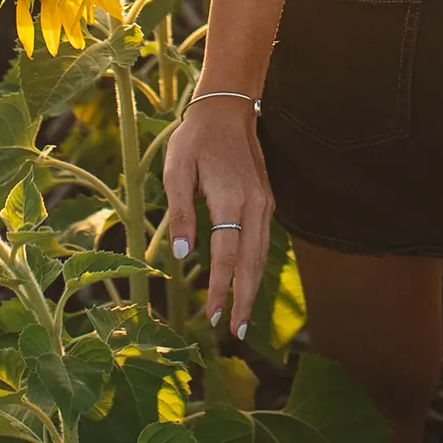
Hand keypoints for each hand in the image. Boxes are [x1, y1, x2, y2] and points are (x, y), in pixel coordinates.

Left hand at [159, 97, 274, 333]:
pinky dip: (256, 267)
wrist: (227, 110)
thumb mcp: (176, 170)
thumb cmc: (194, 139)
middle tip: (235, 332)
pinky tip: (247, 283)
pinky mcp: (266, 202)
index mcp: (231, 199)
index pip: (226, 255)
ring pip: (262, 256)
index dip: (219, 288)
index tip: (210, 316)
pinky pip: (263, 242)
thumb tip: (181, 255)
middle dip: (244, 299)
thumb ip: (180, 212)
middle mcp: (254, 205)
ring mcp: (264, 204)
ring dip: (253, 288)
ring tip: (243, 318)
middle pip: (252, 262)